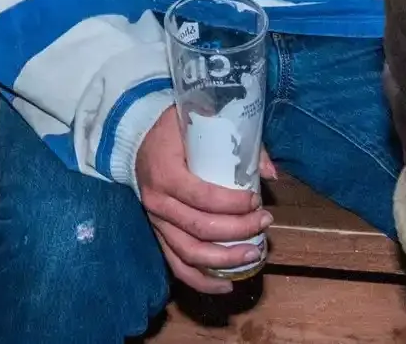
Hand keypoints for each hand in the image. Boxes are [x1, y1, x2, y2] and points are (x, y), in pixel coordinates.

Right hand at [132, 105, 274, 295]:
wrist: (136, 141)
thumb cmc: (173, 131)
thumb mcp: (200, 122)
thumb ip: (237, 142)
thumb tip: (269, 174)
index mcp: (165, 172)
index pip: (202, 196)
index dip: (233, 204)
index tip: (256, 200)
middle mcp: (157, 201)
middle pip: (200, 228)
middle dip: (238, 230)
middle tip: (264, 222)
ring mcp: (155, 222)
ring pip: (190, 253)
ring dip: (225, 260)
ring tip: (254, 254)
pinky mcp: (158, 235)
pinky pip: (177, 265)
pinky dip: (202, 281)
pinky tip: (228, 284)